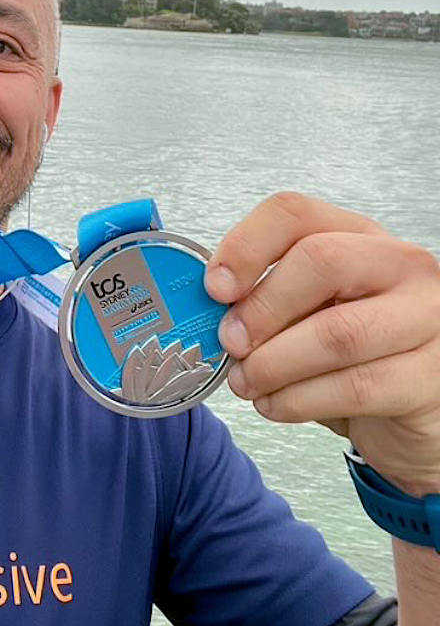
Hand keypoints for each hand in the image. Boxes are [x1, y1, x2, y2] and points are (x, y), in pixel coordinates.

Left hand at [206, 192, 439, 494]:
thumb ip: (265, 298)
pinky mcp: (430, 377)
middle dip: (260, 308)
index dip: (245, 245)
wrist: (410, 413)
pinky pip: (355, 387)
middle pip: (319, 261)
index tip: (215, 288)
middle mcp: (400, 264)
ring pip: (337, 332)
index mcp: (356, 235)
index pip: (294, 212)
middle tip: (229, 342)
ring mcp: (427, 318)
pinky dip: (298, 400)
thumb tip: (209, 308)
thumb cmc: (349, 353)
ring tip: (245, 382)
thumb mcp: (305, 312)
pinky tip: (274, 404)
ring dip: (274, 364)